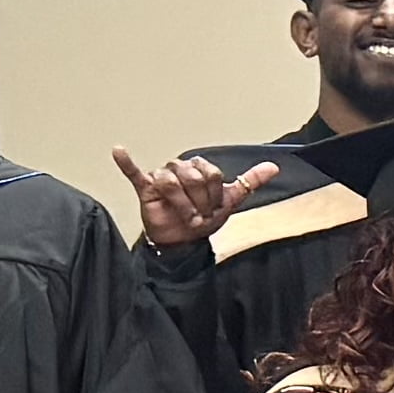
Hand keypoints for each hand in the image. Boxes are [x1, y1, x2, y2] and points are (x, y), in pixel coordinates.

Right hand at [112, 148, 282, 249]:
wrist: (184, 241)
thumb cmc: (203, 218)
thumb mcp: (231, 201)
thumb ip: (250, 182)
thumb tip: (274, 166)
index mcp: (200, 168)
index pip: (212, 174)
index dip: (214, 196)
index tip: (213, 210)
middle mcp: (180, 168)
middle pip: (193, 177)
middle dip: (200, 202)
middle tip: (198, 215)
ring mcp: (162, 176)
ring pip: (172, 182)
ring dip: (182, 205)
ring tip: (184, 217)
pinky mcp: (145, 188)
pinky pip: (134, 172)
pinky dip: (127, 162)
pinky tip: (119, 151)